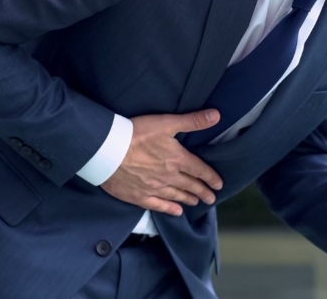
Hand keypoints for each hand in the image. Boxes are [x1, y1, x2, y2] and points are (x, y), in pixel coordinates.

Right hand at [101, 109, 222, 215]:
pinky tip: (176, 212)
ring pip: (176, 196)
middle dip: (202, 192)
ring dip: (188, 199)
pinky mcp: (139, 196)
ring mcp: (154, 188)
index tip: (219, 185)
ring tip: (196, 203)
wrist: (108, 150)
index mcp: (177, 159)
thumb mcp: (167, 122)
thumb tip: (216, 115)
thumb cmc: (137, 134)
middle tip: (212, 199)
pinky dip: (169, 209)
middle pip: (190, 185)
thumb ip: (192, 120)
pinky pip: (158, 205)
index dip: (211, 177)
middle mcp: (169, 176)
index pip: (199, 170)